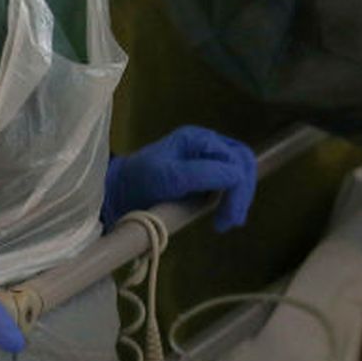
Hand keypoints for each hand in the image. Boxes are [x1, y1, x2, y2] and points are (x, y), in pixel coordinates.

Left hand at [101, 125, 256, 231]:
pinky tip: (224, 215)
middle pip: (242, 162)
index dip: (236, 189)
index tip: (226, 219)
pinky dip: (232, 198)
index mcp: (198, 139)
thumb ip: (202, 173)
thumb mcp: (167, 177)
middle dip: (242, 192)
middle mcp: (207, 144)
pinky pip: (229, 182)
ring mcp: (207, 158)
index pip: (234, 160)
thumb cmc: (139, 181)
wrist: (119, 193)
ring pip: (240, 171)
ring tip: (228, 222)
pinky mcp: (205, 175)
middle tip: (231, 222)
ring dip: (239, 197)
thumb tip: (236, 176)